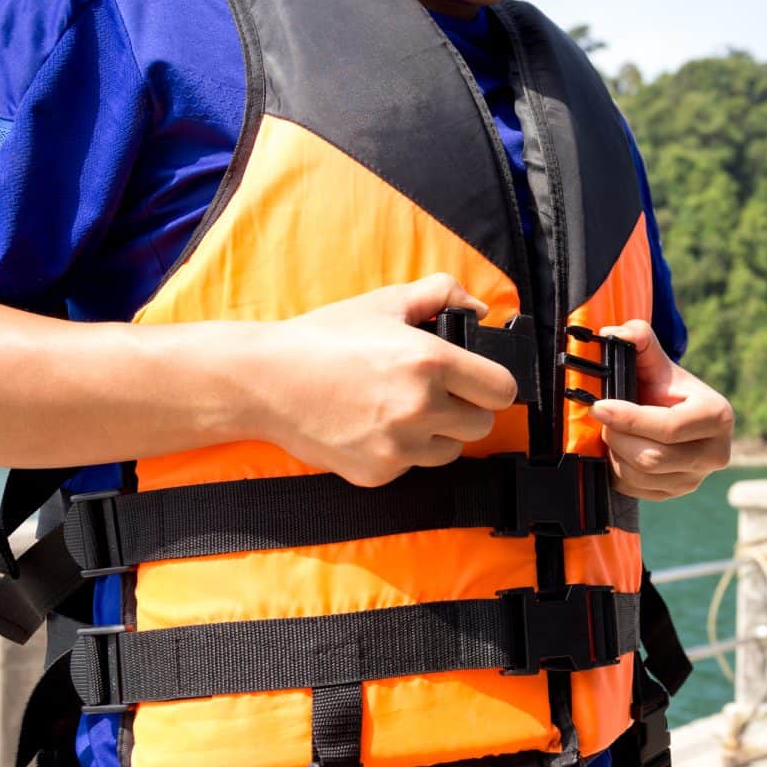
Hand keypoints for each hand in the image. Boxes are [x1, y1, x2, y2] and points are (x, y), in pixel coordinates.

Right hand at [250, 274, 517, 486]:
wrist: (265, 381)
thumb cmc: (323, 338)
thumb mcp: (385, 302)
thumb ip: (441, 294)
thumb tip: (478, 308)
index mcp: (430, 361)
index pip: (502, 390)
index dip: (492, 383)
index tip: (478, 381)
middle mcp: (420, 407)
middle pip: (482, 424)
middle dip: (466, 408)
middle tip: (437, 392)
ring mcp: (399, 446)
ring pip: (451, 450)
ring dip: (438, 433)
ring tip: (401, 408)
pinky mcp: (379, 472)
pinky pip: (412, 466)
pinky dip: (402, 450)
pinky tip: (373, 426)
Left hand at [588, 320, 733, 500]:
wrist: (673, 415)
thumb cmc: (664, 388)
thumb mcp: (656, 361)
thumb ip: (639, 338)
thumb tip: (613, 333)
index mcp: (717, 416)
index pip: (669, 427)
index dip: (629, 418)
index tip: (599, 406)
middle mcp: (715, 453)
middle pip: (653, 458)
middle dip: (618, 436)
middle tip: (603, 418)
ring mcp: (696, 479)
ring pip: (640, 477)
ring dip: (615, 454)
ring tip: (612, 431)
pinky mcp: (676, 494)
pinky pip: (636, 490)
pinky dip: (617, 471)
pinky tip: (618, 450)